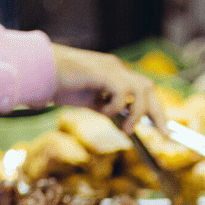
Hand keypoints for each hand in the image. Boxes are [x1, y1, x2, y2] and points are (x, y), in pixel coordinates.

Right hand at [51, 43, 167, 133]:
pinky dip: (117, 107)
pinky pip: (123, 92)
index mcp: (114, 74)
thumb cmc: (59, 84)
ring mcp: (110, 68)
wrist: (38, 71)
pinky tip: (100, 110)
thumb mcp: (89, 100)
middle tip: (164, 136)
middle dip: (158, 114)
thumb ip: (107, 108)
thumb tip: (123, 123)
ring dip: (138, 113)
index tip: (165, 132)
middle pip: (148, 89)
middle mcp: (116, 68)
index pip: (143, 91)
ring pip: (142, 89)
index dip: (156, 111)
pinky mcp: (103, 72)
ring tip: (125, 128)